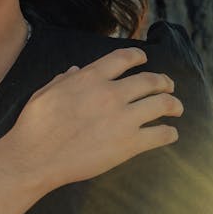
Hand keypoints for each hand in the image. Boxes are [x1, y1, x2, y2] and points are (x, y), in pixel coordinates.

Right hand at [3, 47, 182, 191]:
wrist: (35, 157)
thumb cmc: (35, 125)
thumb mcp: (46, 92)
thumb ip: (64, 79)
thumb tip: (74, 70)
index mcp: (91, 77)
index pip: (124, 58)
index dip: (139, 56)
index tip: (144, 59)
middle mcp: (111, 93)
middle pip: (150, 80)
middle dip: (163, 81)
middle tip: (168, 85)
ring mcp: (123, 119)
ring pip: (162, 104)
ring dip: (174, 104)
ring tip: (177, 108)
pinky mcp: (129, 144)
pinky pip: (160, 135)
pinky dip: (169, 133)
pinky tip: (170, 133)